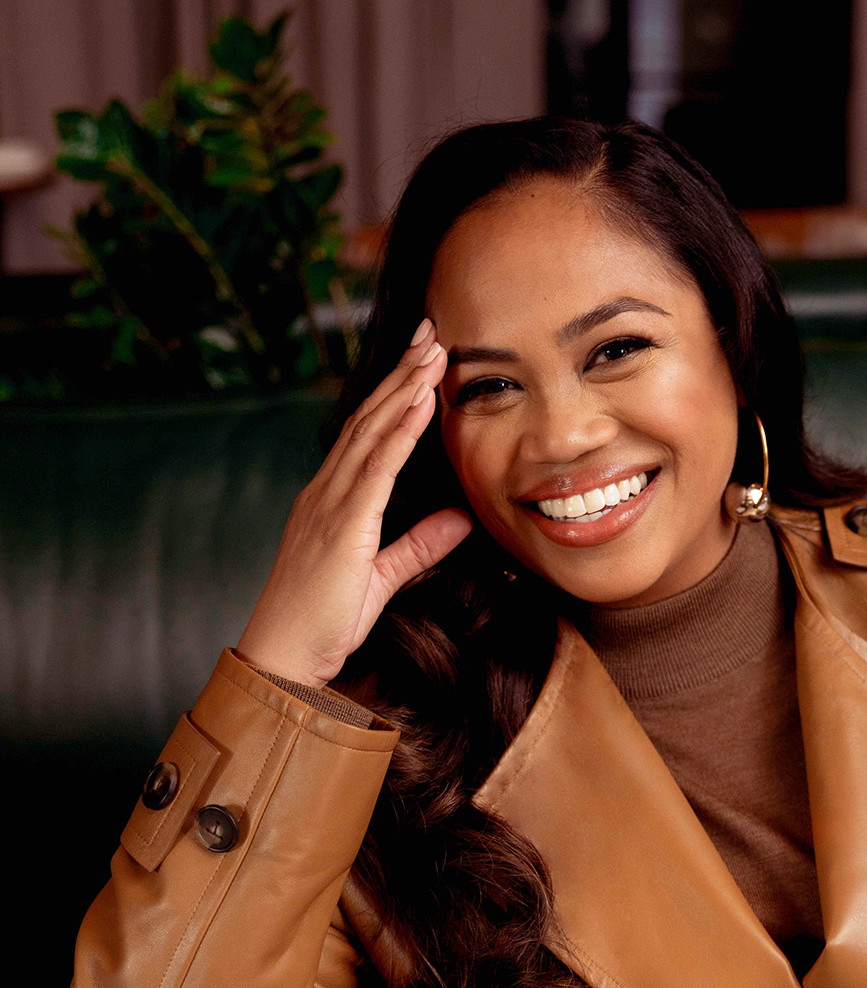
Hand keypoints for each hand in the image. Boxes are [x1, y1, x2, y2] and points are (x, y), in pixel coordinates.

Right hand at [236, 319, 472, 687]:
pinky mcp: (342, 525)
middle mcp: (327, 492)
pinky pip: (376, 468)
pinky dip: (399, 431)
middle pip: (368, 418)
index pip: (367, 434)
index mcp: (333, 501)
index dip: (396, 394)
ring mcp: (330, 504)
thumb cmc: (323, 623)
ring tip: (432, 351)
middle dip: (401, 372)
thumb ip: (419, 545)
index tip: (423, 360)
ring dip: (404, 387)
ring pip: (371, 431)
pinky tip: (420, 402)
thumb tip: (459, 519)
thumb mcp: (383, 578)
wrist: (286, 656)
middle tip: (431, 331)